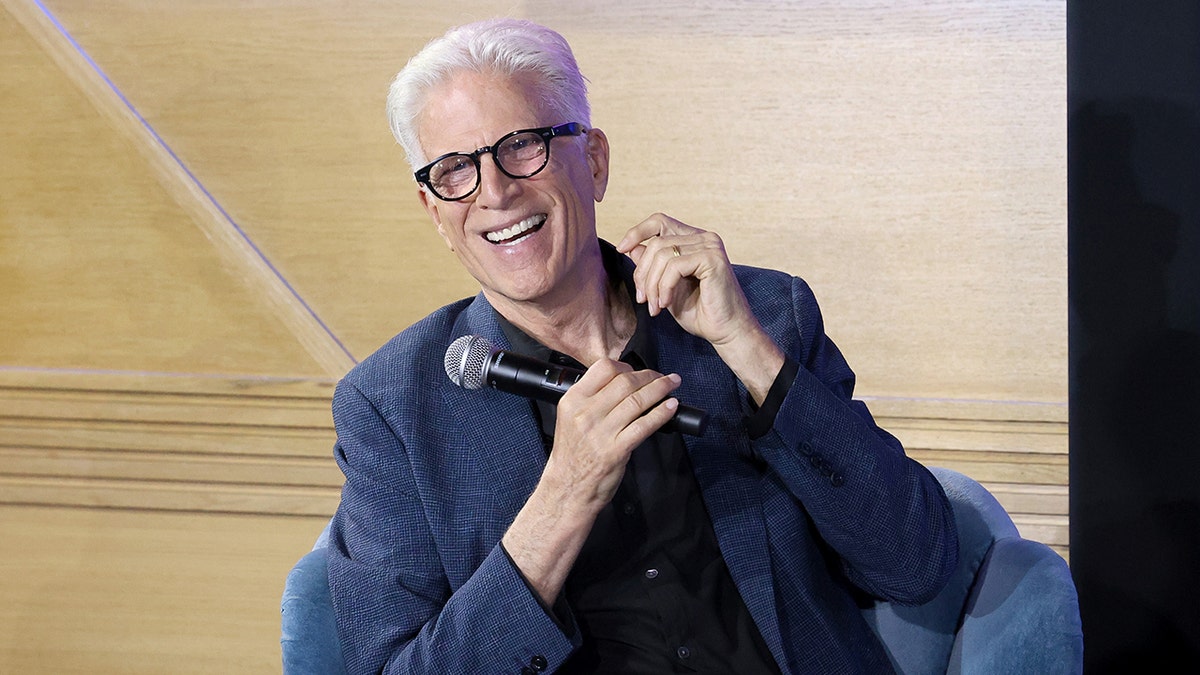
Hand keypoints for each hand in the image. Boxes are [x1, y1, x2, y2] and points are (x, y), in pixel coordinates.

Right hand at [543, 359, 680, 513]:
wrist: (568, 488)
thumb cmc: (572, 456)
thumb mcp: (570, 419)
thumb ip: (591, 399)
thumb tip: (621, 383)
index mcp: (573, 401)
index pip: (603, 368)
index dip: (626, 365)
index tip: (637, 370)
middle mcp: (586, 413)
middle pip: (625, 382)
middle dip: (650, 376)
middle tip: (662, 377)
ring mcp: (601, 432)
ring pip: (637, 401)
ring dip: (660, 389)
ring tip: (671, 385)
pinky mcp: (616, 450)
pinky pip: (644, 425)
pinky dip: (661, 413)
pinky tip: (670, 407)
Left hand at [615, 214, 784, 403]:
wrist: (726, 332)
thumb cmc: (700, 313)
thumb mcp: (666, 287)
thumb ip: (653, 266)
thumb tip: (630, 247)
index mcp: (694, 240)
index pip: (659, 221)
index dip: (637, 232)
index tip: (622, 249)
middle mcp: (704, 237)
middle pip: (656, 242)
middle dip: (642, 272)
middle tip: (643, 299)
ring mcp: (710, 246)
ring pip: (662, 254)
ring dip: (652, 284)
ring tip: (654, 306)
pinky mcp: (712, 258)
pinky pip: (674, 266)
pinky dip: (664, 287)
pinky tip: (666, 304)